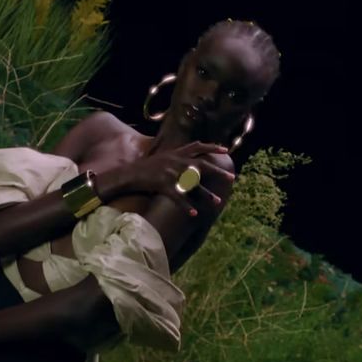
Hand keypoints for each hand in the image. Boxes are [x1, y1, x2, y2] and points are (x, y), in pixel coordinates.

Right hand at [101, 142, 234, 216]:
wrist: (129, 173)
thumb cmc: (146, 167)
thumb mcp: (163, 156)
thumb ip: (177, 156)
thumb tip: (190, 158)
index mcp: (176, 153)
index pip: (198, 146)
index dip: (212, 147)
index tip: (226, 149)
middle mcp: (176, 161)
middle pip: (202, 165)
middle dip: (218, 171)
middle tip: (231, 178)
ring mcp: (171, 173)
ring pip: (193, 185)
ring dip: (206, 195)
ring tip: (217, 202)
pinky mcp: (164, 185)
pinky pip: (179, 198)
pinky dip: (187, 207)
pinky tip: (195, 214)